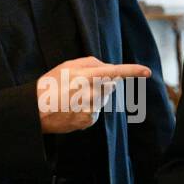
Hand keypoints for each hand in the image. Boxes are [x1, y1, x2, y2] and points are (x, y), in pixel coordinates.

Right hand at [36, 55, 150, 133]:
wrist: (36, 112)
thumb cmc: (50, 85)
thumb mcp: (66, 66)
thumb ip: (90, 62)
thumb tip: (109, 68)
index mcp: (85, 76)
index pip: (114, 72)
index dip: (132, 71)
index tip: (147, 71)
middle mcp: (91, 92)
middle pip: (111, 84)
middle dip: (103, 82)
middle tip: (81, 84)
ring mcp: (91, 108)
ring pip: (105, 98)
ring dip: (95, 95)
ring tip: (74, 97)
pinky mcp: (90, 120)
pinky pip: (98, 110)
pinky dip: (90, 107)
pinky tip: (74, 108)